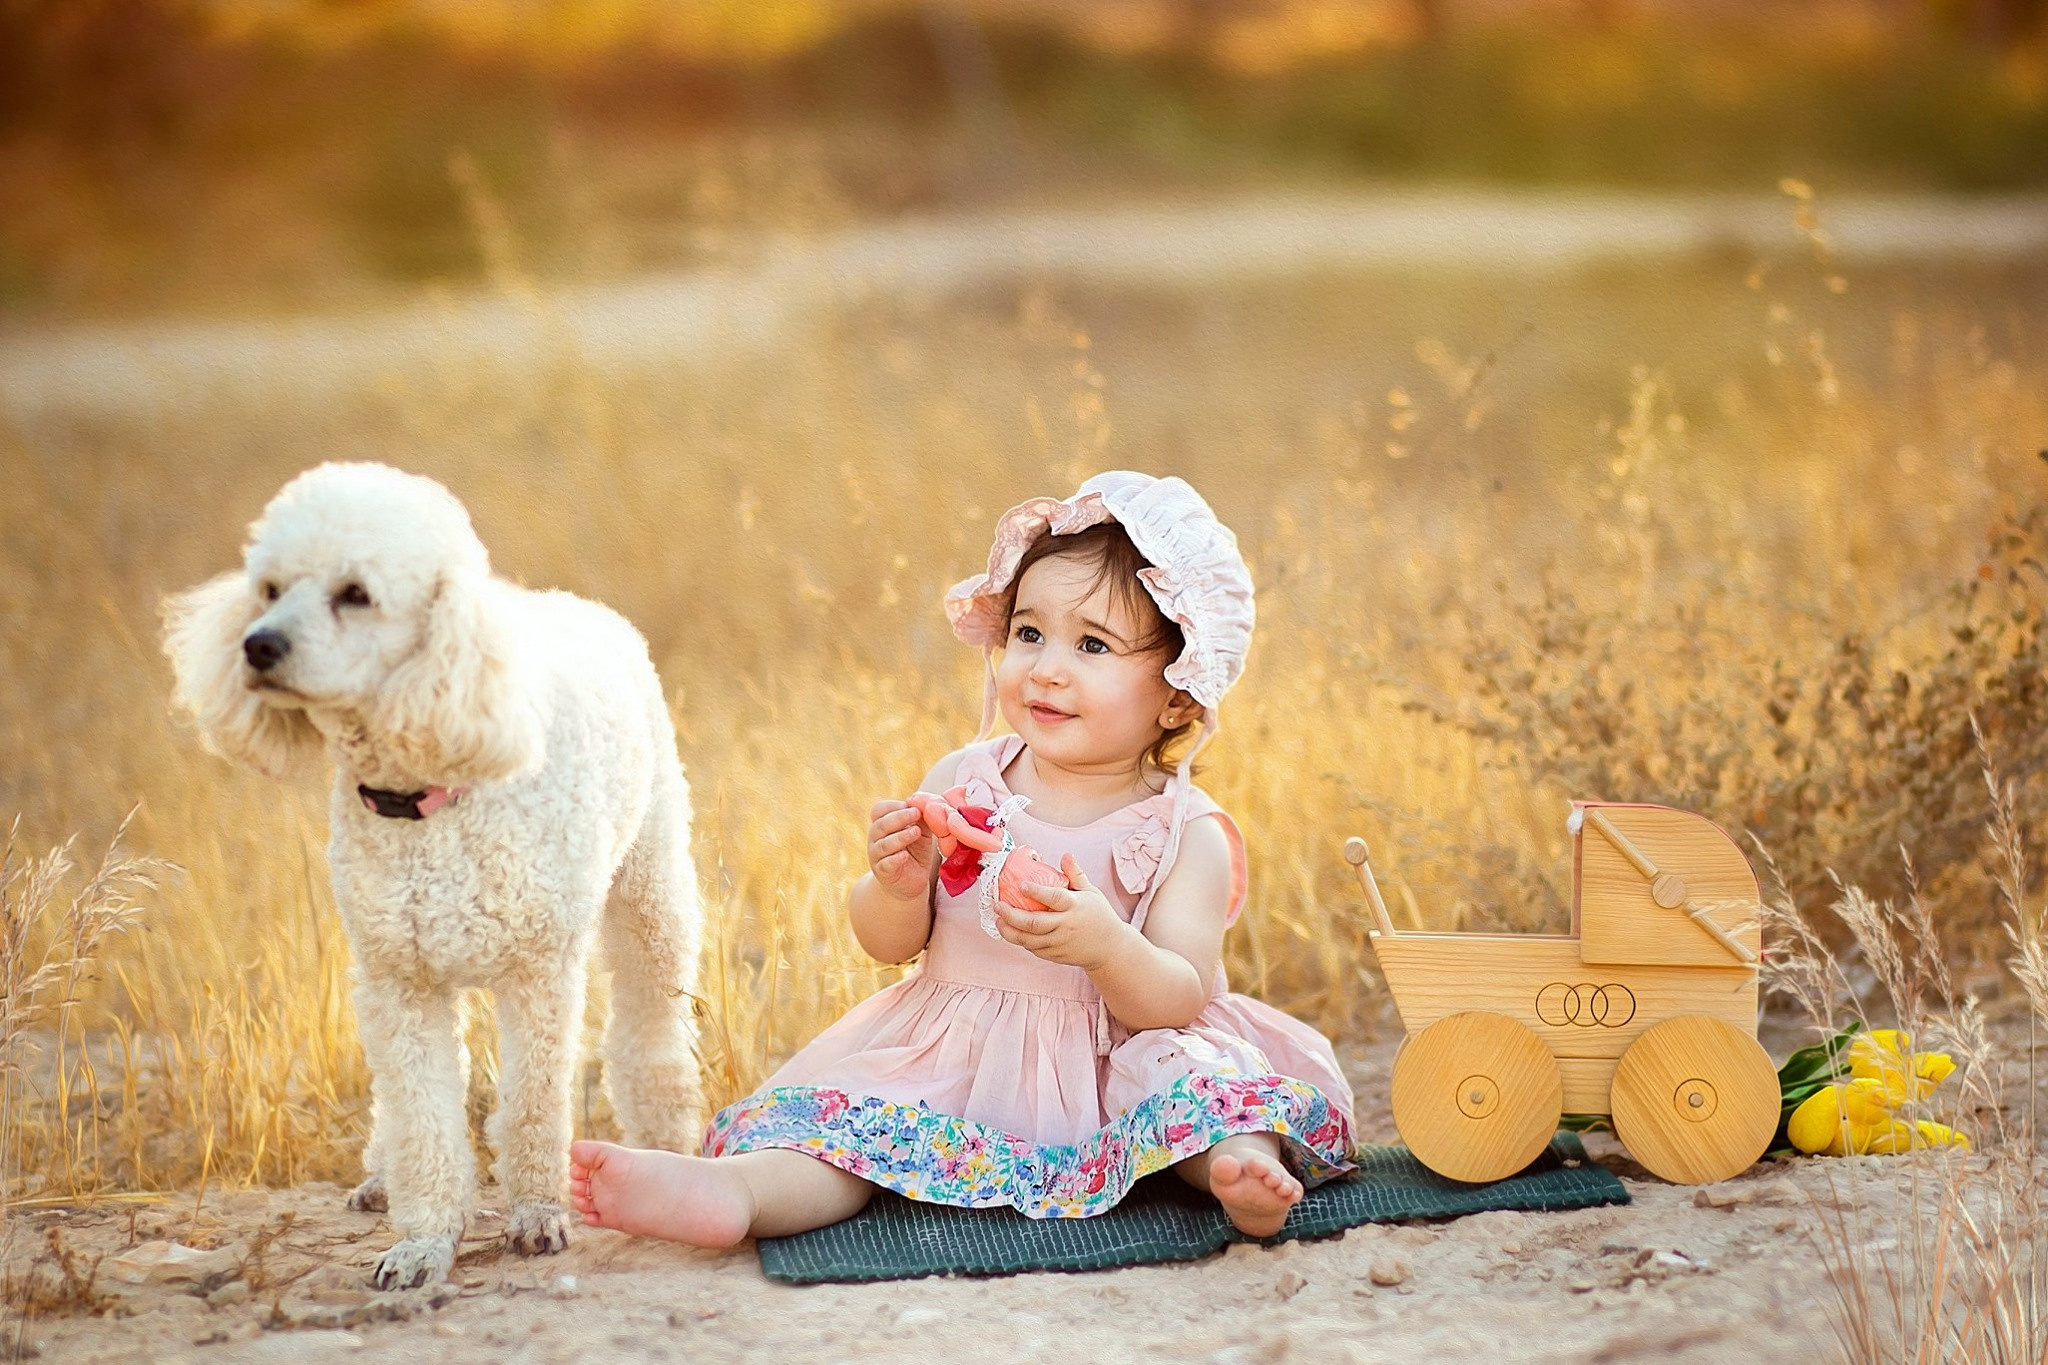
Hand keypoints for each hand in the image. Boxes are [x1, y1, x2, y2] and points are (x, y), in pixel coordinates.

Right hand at [867, 799, 935, 901]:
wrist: (911, 881)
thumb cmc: (915, 852)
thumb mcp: (922, 832)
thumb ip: (923, 819)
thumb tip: (926, 803)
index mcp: (883, 825)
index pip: (878, 810)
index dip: (892, 806)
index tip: (910, 805)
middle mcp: (876, 839)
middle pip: (880, 825)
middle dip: (899, 817)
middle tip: (916, 813)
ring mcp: (877, 856)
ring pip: (883, 844)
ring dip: (900, 837)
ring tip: (916, 832)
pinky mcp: (883, 873)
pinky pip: (885, 864)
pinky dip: (895, 859)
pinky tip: (905, 855)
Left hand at [997, 854, 1132, 970]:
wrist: (1110, 947)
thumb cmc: (1099, 915)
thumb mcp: (1091, 892)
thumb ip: (1076, 874)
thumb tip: (1065, 854)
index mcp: (1075, 907)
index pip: (1054, 898)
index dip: (1036, 891)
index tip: (1020, 884)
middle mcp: (1066, 926)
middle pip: (1034, 923)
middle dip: (1012, 915)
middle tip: (998, 906)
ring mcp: (1060, 943)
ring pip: (1030, 940)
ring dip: (1010, 931)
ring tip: (998, 921)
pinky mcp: (1056, 955)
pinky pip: (1034, 949)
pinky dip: (1022, 941)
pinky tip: (1012, 932)